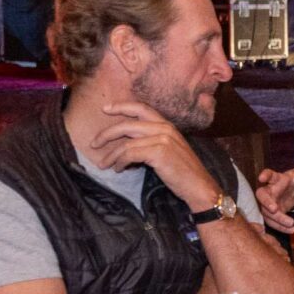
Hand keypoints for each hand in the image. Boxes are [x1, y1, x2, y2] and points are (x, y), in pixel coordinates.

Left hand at [92, 103, 220, 211]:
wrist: (199, 186)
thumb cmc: (183, 172)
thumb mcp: (168, 150)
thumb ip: (151, 142)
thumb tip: (127, 146)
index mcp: (167, 125)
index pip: (141, 108)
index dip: (121, 106)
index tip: (105, 108)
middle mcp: (165, 128)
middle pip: (127, 124)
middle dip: (107, 133)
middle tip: (94, 143)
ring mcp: (162, 139)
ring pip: (126, 142)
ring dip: (111, 154)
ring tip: (104, 164)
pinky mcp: (159, 152)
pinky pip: (130, 154)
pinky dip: (120, 162)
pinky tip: (119, 169)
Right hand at [254, 140, 293, 233]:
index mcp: (276, 178)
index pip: (268, 175)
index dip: (265, 175)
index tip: (263, 176)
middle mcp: (270, 191)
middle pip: (262, 195)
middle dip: (266, 202)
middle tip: (274, 208)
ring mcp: (269, 203)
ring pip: (267, 212)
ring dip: (278, 219)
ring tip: (291, 224)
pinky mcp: (271, 215)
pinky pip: (272, 222)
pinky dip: (281, 227)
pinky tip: (291, 230)